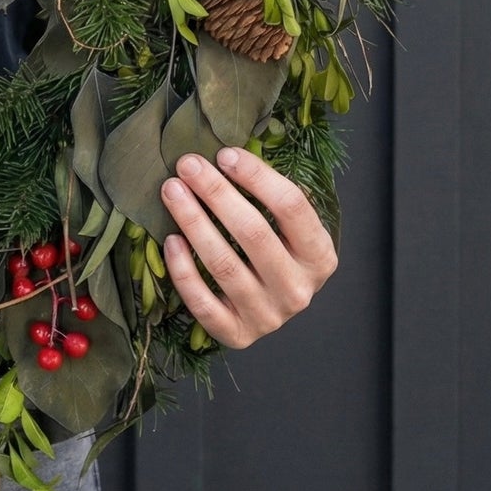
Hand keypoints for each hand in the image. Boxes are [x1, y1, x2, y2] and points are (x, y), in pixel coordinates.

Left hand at [159, 145, 336, 348]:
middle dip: (216, 193)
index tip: (224, 154)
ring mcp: (269, 317)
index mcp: (319, 256)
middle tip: (187, 165)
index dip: (257, 177)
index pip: (292, 208)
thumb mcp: (286, 228)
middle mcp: (298, 290)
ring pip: (225, 265)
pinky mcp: (238, 335)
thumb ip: (268, 196)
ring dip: (193, 222)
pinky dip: (184, 270)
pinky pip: (203, 303)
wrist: (269, 307)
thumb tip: (226, 154)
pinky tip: (170, 240)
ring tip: (171, 190)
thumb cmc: (276, 253)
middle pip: (254, 233)